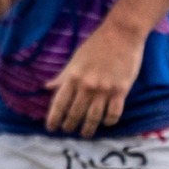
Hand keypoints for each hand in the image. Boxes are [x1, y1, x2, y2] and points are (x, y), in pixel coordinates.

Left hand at [45, 18, 145, 135]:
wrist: (121, 34)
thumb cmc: (97, 44)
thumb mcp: (75, 59)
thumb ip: (63, 76)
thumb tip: (47, 87)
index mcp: (73, 78)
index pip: (59, 104)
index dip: (54, 119)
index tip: (51, 128)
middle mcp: (86, 86)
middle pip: (75, 113)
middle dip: (70, 125)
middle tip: (69, 131)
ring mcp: (104, 90)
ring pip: (94, 117)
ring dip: (88, 128)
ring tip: (86, 134)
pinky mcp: (121, 90)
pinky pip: (114, 112)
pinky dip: (109, 121)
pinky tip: (107, 123)